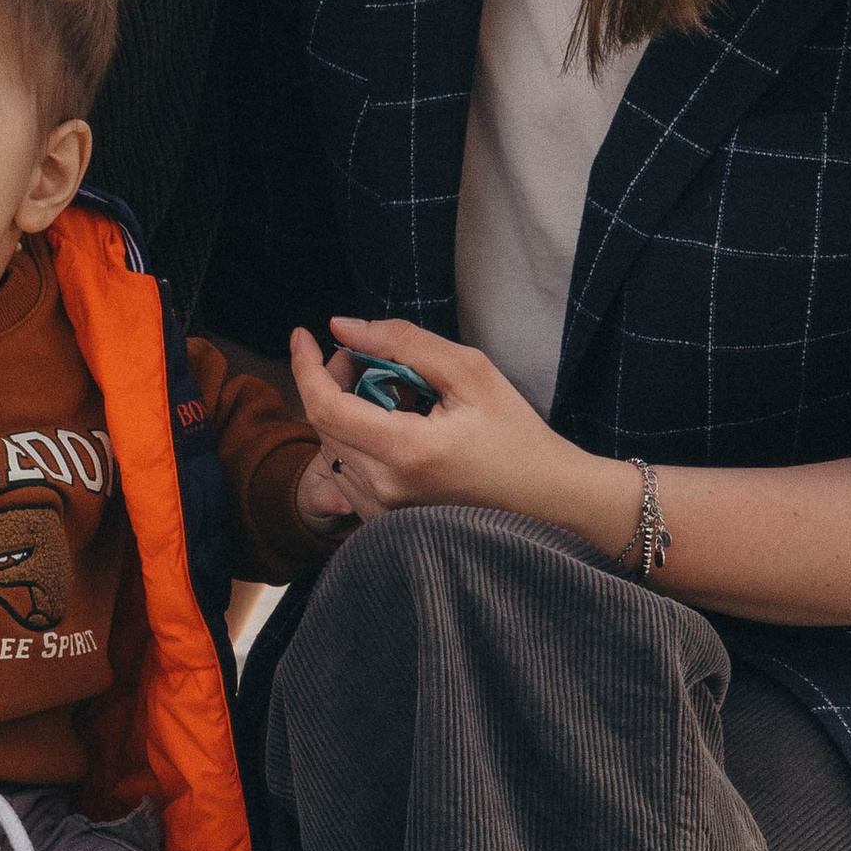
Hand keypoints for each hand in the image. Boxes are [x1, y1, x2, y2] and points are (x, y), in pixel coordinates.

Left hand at [290, 317, 633, 558]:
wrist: (547, 499)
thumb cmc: (516, 434)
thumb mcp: (469, 371)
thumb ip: (402, 342)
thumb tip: (343, 327)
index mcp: (404, 452)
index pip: (325, 405)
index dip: (306, 365)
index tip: (303, 334)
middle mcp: (384, 489)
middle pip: (324, 423)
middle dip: (334, 380)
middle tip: (369, 356)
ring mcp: (382, 513)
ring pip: (333, 447)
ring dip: (347, 411)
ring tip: (394, 394)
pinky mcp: (385, 523)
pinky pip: (348, 473)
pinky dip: (359, 441)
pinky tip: (397, 428)